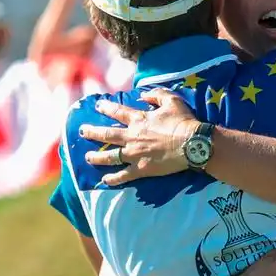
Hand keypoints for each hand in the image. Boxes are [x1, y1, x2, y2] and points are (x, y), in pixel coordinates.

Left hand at [81, 88, 198, 183]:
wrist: (192, 144)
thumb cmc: (183, 121)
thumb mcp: (172, 100)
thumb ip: (156, 95)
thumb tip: (144, 95)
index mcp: (139, 120)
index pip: (118, 112)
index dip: (107, 108)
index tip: (97, 106)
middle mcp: (132, 137)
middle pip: (107, 134)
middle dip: (93, 132)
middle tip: (82, 131)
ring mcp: (135, 154)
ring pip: (110, 156)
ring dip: (97, 157)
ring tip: (87, 157)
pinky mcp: (142, 169)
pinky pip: (124, 175)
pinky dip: (114, 178)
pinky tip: (105, 180)